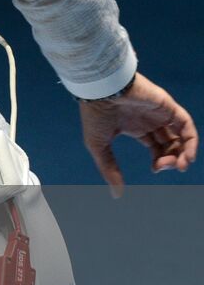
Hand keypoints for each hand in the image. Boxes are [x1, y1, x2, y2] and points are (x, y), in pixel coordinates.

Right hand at [80, 72, 196, 196]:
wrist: (98, 90)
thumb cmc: (94, 115)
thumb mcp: (99, 146)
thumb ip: (109, 169)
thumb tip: (117, 195)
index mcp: (135, 127)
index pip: (156, 146)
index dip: (160, 160)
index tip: (155, 169)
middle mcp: (150, 119)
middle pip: (171, 143)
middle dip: (172, 158)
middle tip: (167, 167)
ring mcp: (160, 112)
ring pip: (181, 135)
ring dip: (184, 152)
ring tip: (180, 165)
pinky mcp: (168, 106)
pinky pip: (186, 125)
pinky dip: (191, 140)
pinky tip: (187, 155)